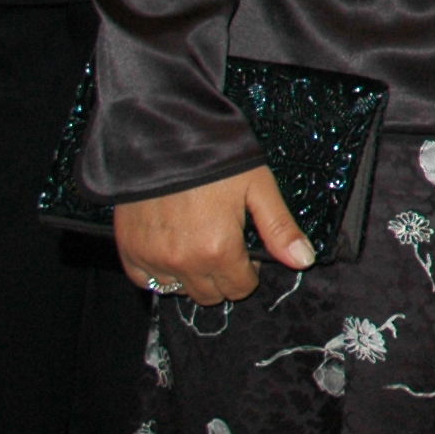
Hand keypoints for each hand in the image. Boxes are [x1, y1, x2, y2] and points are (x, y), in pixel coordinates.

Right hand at [115, 165, 311, 303]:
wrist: (163, 139)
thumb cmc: (215, 161)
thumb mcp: (258, 188)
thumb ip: (280, 229)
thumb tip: (304, 261)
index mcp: (219, 250)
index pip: (240, 288)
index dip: (250, 271)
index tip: (247, 249)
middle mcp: (184, 262)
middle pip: (211, 295)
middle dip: (224, 276)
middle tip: (224, 246)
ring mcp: (153, 258)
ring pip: (180, 290)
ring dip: (192, 276)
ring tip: (198, 244)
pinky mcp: (129, 250)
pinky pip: (146, 280)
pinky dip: (160, 273)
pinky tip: (172, 249)